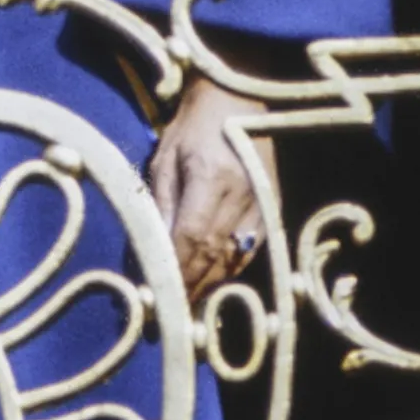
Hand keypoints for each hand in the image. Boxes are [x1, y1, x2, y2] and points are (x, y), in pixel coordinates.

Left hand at [146, 79, 268, 303]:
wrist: (238, 99)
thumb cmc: (192, 126)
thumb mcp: (165, 159)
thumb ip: (159, 207)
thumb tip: (148, 253)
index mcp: (210, 177)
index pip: (190, 238)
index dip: (173, 273)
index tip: (154, 298)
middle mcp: (241, 195)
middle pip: (213, 257)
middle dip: (188, 290)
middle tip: (166, 319)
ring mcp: (261, 204)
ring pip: (233, 260)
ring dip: (208, 288)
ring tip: (185, 312)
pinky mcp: (271, 207)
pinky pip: (250, 251)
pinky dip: (229, 272)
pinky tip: (212, 285)